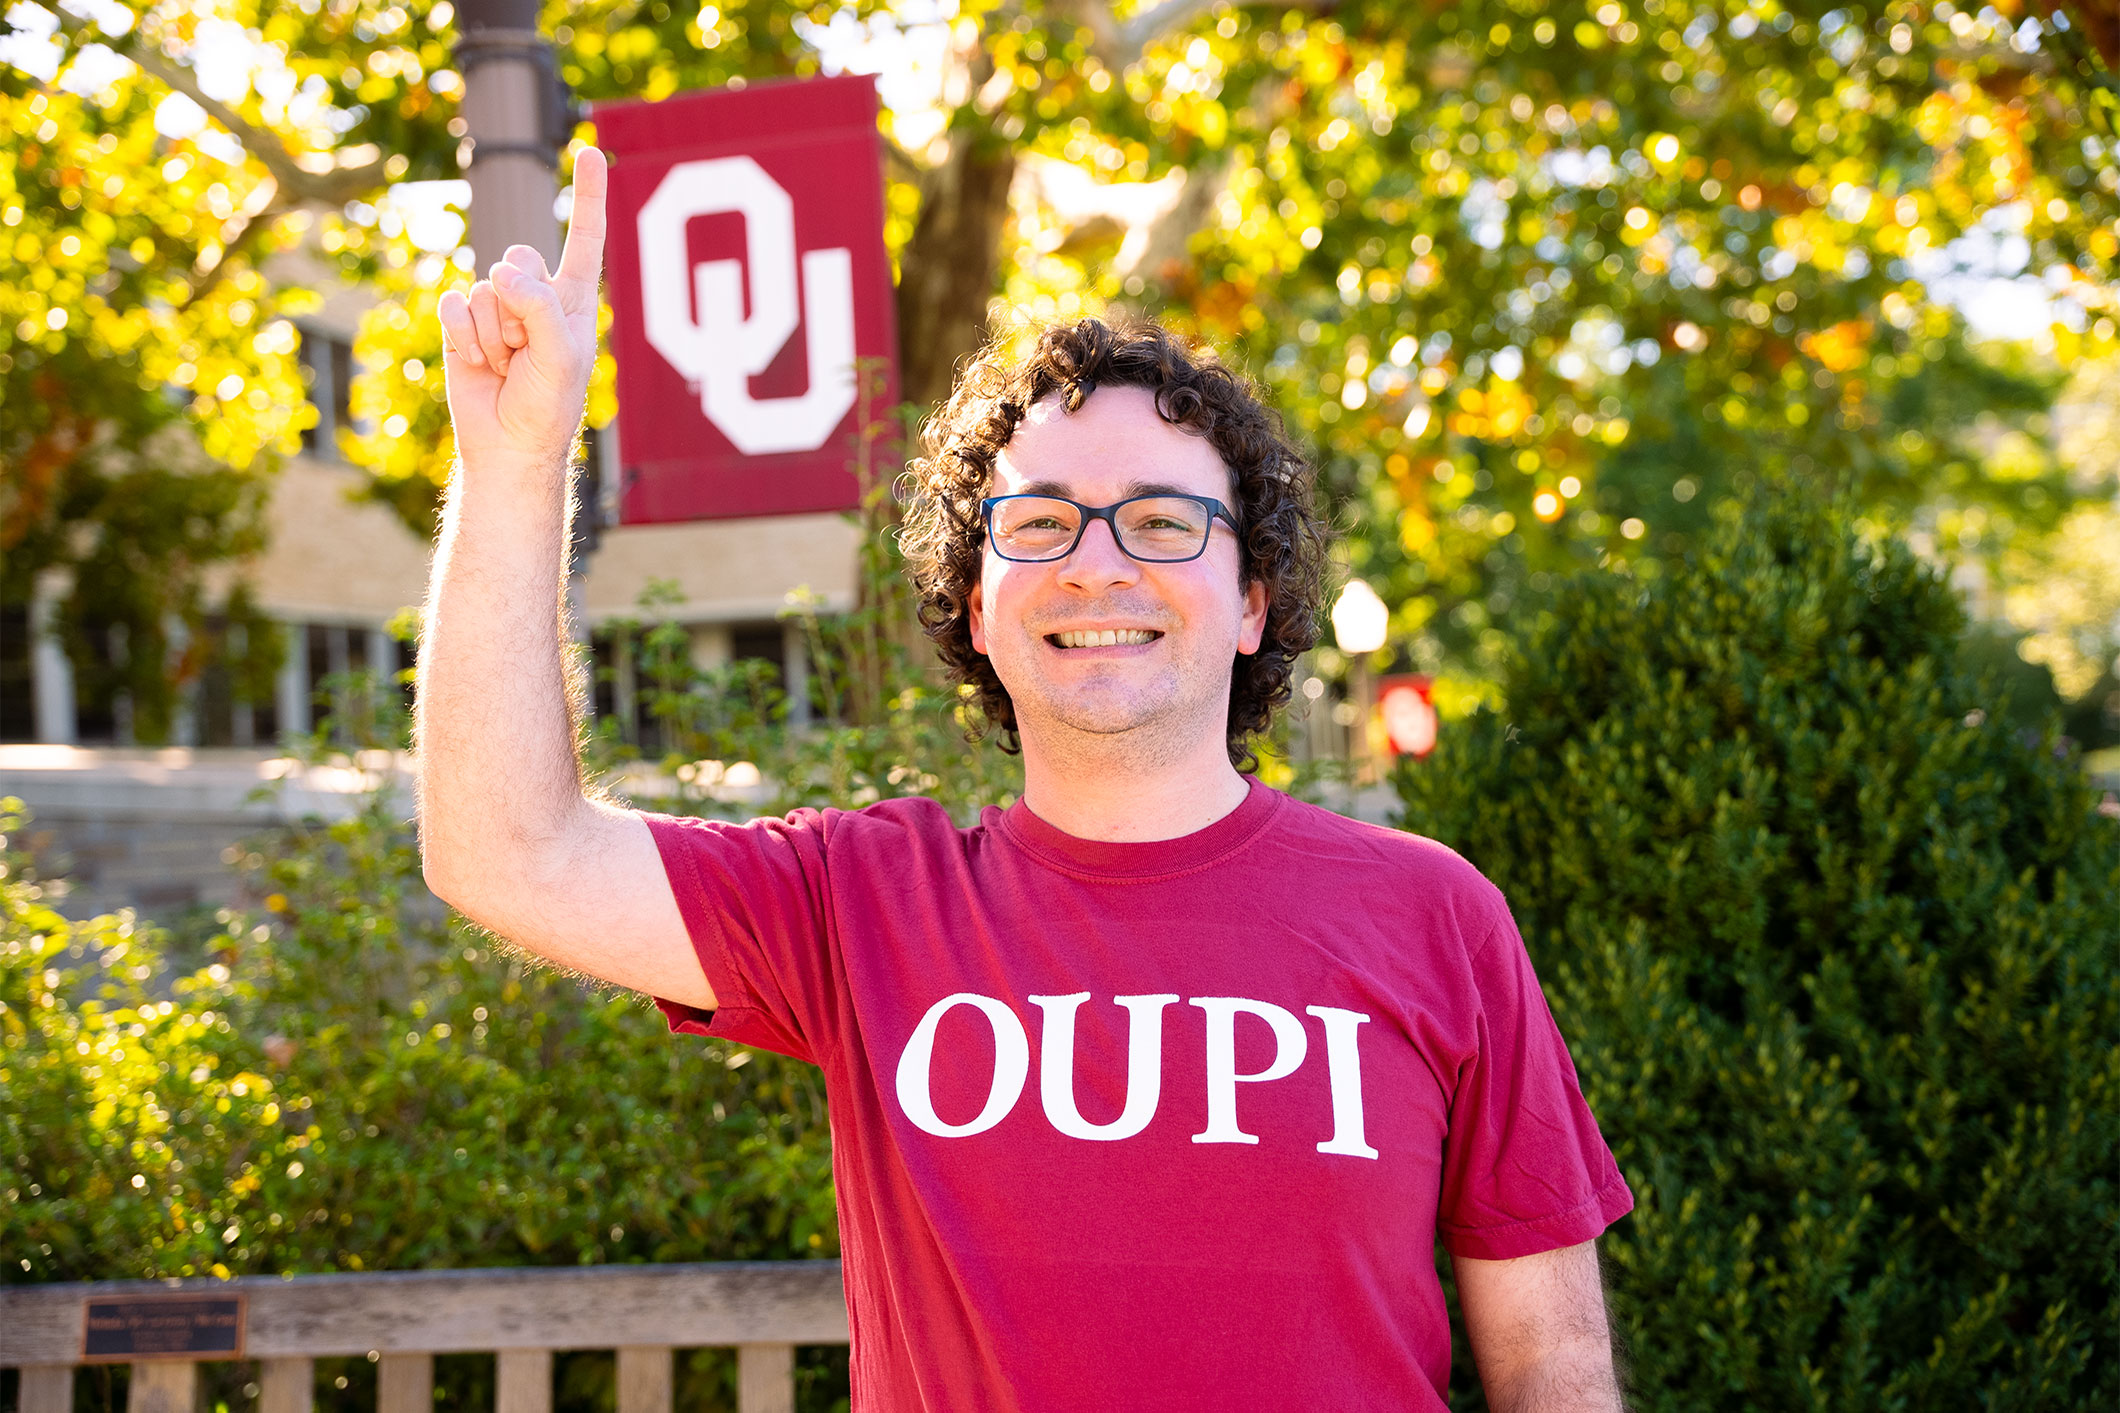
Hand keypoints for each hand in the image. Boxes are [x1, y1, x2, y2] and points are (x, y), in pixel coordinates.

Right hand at [437, 145, 607, 471]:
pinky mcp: (463, 322)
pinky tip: (478, 363)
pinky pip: (454, 304)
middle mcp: (535, 295)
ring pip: (485, 287)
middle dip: (520, 307)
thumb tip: (503, 271)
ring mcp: (497, 307)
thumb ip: (539, 308)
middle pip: (519, 258)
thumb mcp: (561, 356)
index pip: (583, 236)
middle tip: (526, 350)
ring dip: (493, 333)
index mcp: (572, 298)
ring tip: (507, 365)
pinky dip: (464, 335)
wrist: (509, 444)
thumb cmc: (548, 405)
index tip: (590, 148)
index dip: (587, 194)